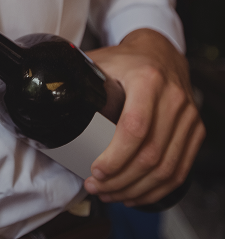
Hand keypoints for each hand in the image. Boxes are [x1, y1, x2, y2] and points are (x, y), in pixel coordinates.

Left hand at [83, 29, 204, 206]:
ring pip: (167, 167)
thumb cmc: (127, 59)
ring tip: (111, 193)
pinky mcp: (195, 129)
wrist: (161, 51)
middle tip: (97, 187)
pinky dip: (158, 188)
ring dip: (137, 189)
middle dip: (121, 179)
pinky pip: (181, 169)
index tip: (95, 170)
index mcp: (147, 79)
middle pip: (151, 154)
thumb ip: (78, 74)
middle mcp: (173, 98)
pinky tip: (137, 193)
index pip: (134, 127)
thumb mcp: (103, 59)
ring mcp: (187, 116)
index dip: (115, 156)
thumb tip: (50, 91)